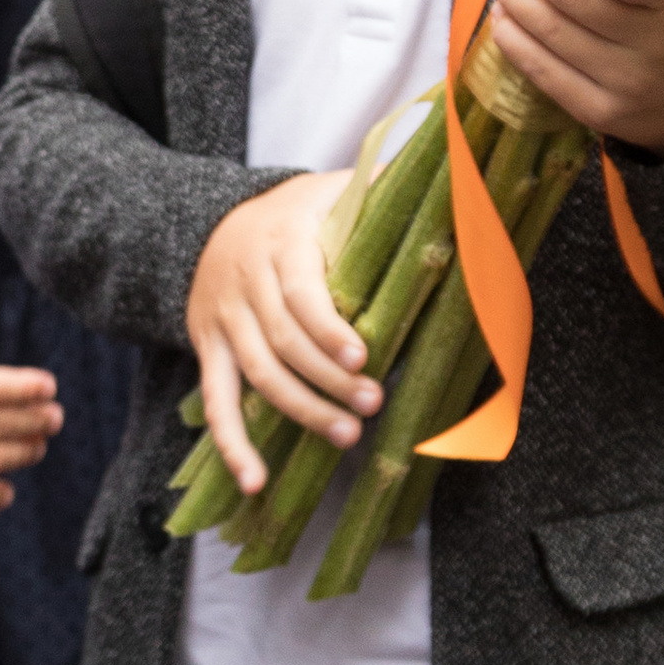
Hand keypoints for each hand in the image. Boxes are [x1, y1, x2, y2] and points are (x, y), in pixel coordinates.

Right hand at [186, 172, 373, 493]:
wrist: (211, 222)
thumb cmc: (297, 212)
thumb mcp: (334, 189)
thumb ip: (383, 188)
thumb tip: (455, 182)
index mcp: (281, 242)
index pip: (301, 292)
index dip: (329, 329)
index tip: (363, 356)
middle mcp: (245, 282)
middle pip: (283, 343)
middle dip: (328, 379)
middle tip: (372, 404)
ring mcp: (223, 321)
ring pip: (258, 376)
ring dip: (301, 412)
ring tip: (346, 437)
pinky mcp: (208, 351)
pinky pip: (217, 403)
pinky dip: (233, 445)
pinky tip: (254, 482)